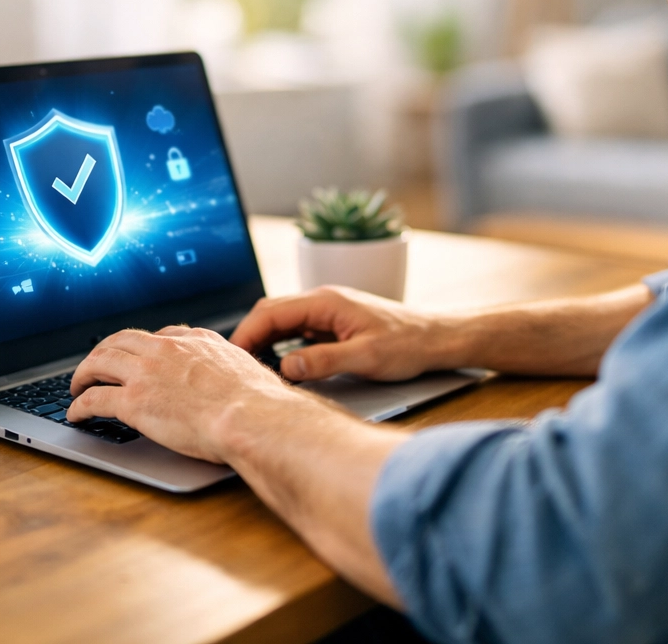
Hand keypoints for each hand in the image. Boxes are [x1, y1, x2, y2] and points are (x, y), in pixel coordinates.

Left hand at [67, 325, 308, 464]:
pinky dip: (79, 406)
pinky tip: (75, 414)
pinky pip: (94, 400)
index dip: (142, 346)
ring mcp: (147, 374)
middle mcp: (167, 350)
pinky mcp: (134, 402)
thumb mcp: (248, 370)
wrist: (251, 417)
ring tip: (77, 386)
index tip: (137, 356)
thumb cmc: (259, 403)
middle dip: (102, 352)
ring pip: (99, 362)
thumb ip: (233, 369)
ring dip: (83, 374)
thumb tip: (241, 380)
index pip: (160, 336)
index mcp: (197, 341)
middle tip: (95, 366)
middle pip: (120, 341)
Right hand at [229, 286, 452, 382]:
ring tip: (249, 367)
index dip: (246, 333)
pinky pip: (297, 330)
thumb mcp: (366, 358)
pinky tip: (277, 365)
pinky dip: (281, 345)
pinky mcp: (334, 324)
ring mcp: (328, 311)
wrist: (437, 338)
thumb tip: (285, 367)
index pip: (271, 311)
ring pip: (282, 321)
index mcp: (325, 302)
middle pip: (271, 312)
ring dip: (263, 341)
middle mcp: (323, 301)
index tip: (231, 357)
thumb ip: (324, 361)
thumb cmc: (408, 345)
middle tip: (233, 366)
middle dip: (248, 336)